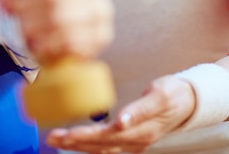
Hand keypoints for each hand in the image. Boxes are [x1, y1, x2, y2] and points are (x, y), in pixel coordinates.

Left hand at [0, 0, 113, 60]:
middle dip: (26, 4)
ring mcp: (102, 9)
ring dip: (33, 25)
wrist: (55, 17)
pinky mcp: (102, 35)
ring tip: (21, 26)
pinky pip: (72, 41)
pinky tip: (35, 42)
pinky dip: (48, 43)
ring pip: (61, 18)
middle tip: (12, 10)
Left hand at [46, 75, 195, 152]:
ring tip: (55, 139)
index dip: (85, 136)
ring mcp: (133, 142)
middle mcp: (135, 140)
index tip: (67, 134)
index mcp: (140, 129)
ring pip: (100, 148)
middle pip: (99, 144)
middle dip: (74, 142)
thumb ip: (140, 109)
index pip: (106, 135)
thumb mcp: (160, 96)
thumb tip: (122, 121)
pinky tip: (72, 142)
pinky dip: (87, 145)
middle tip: (52, 137)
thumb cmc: (173, 94)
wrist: (188, 101)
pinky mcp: (130, 139)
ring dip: (76, 145)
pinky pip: (105, 147)